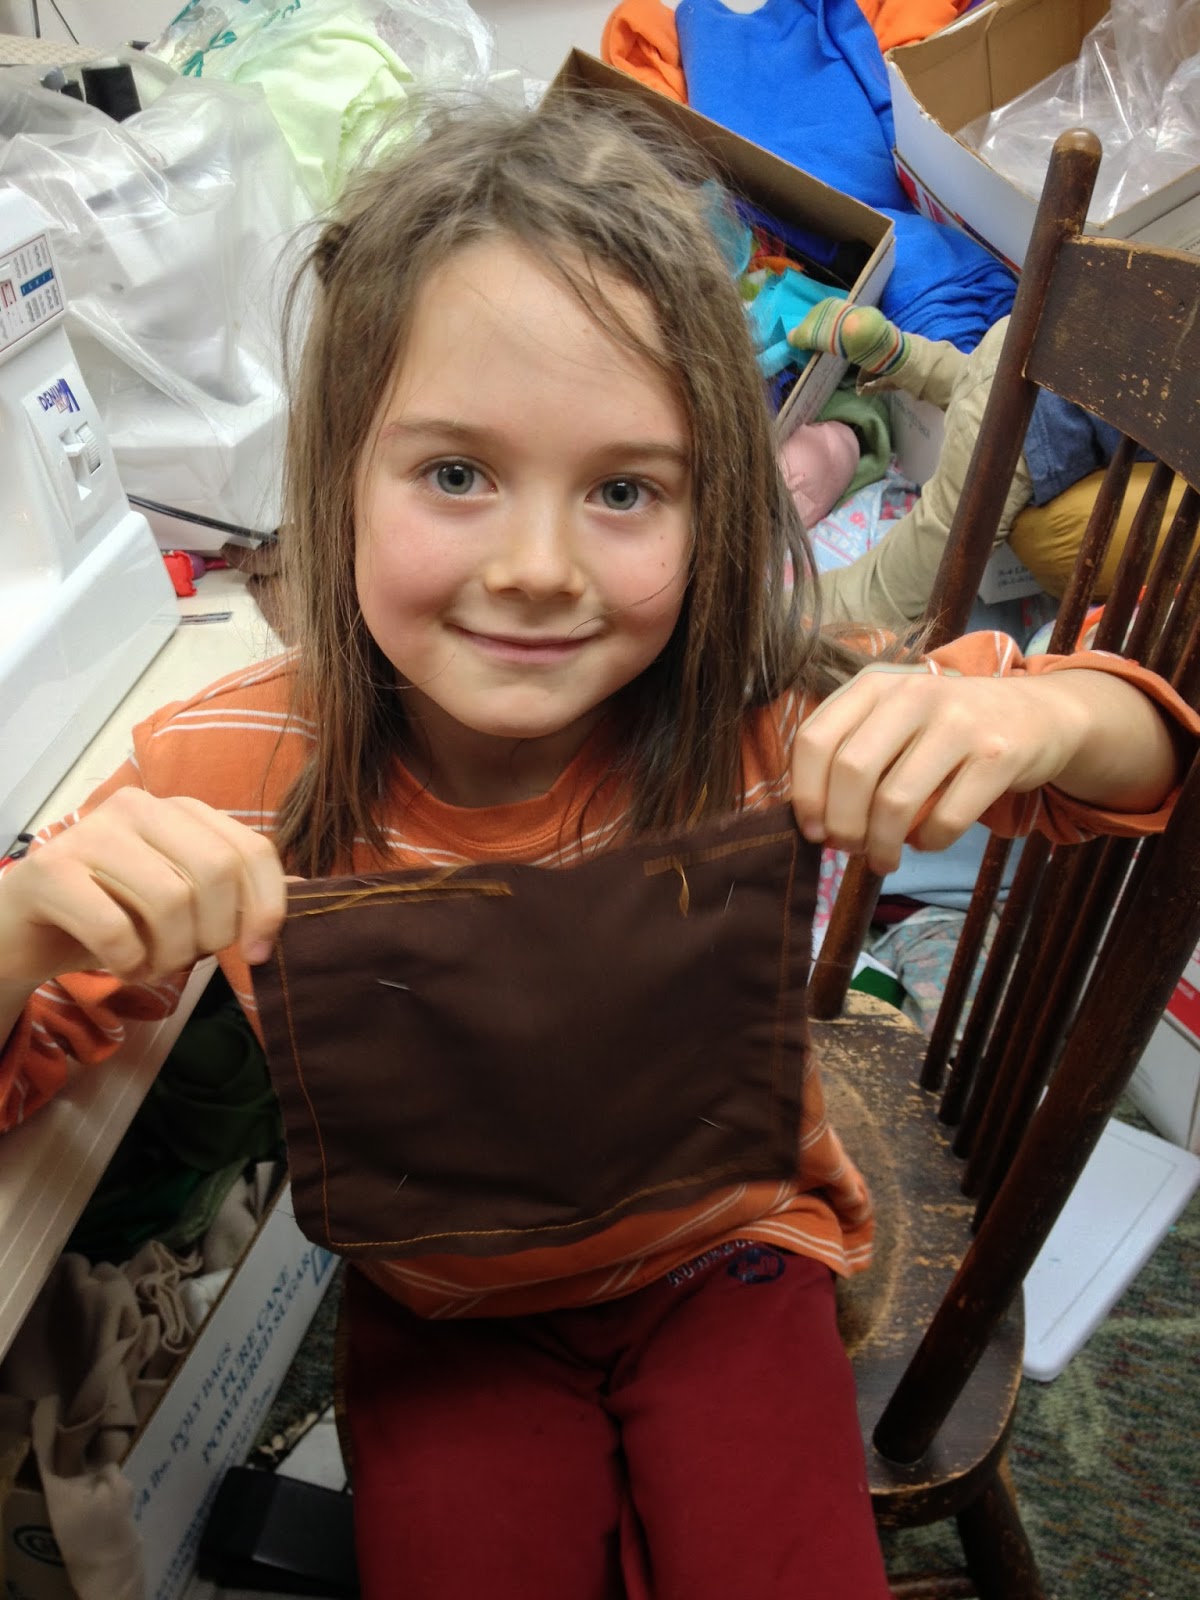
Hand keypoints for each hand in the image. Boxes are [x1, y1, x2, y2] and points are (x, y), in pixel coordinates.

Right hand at [0, 790, 287, 986]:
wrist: (22, 931)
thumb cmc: (111, 915)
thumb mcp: (182, 902)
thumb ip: (236, 891)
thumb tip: (306, 891)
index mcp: (180, 809)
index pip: (252, 848)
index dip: (267, 905)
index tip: (259, 952)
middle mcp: (137, 807)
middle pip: (216, 872)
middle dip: (214, 933)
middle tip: (189, 958)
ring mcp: (89, 833)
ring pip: (170, 901)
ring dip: (168, 954)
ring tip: (149, 963)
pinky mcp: (49, 872)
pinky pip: (116, 930)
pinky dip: (128, 964)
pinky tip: (118, 965)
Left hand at [789, 665, 1092, 875]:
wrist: (1041, 713)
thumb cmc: (948, 726)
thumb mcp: (895, 717)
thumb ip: (852, 749)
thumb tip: (812, 820)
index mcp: (875, 684)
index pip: (815, 739)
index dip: (806, 794)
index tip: (813, 831)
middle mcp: (913, 693)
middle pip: (851, 772)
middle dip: (842, 825)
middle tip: (848, 849)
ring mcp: (959, 722)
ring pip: (895, 801)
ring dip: (881, 845)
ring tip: (882, 860)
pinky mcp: (998, 755)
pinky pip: (945, 818)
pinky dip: (928, 842)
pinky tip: (926, 842)